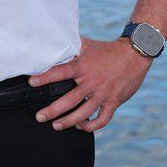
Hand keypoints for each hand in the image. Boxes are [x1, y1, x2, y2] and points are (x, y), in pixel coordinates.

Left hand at [28, 36, 151, 132]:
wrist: (135, 54)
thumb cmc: (108, 49)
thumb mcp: (88, 45)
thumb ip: (71, 46)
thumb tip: (55, 40)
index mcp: (83, 66)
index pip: (60, 72)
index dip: (45, 77)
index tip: (32, 82)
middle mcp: (92, 81)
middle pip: (69, 100)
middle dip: (52, 110)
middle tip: (40, 117)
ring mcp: (103, 93)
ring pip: (84, 113)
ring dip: (68, 121)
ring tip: (56, 125)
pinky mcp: (114, 101)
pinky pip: (102, 119)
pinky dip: (91, 126)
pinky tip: (81, 126)